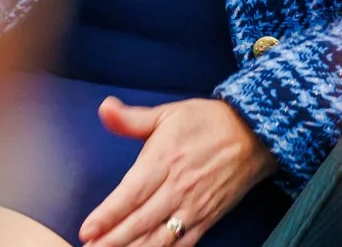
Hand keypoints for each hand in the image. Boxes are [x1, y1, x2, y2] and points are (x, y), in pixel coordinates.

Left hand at [79, 97, 276, 246]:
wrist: (254, 134)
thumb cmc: (207, 121)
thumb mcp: (168, 113)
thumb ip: (132, 119)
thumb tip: (105, 108)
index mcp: (164, 160)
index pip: (131, 193)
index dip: (108, 215)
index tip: (87, 230)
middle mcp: (178, 187)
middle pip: (140, 222)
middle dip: (112, 240)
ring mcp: (194, 207)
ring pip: (159, 238)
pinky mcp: (207, 219)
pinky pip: (183, 244)